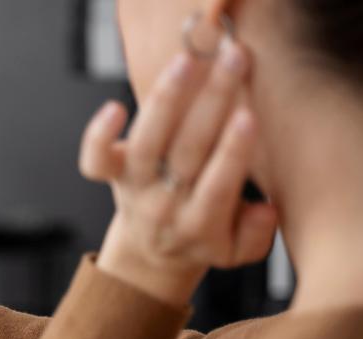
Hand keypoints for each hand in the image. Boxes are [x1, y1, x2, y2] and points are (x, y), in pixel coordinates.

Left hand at [80, 39, 277, 305]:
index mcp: (200, 226)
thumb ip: (256, 234)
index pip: (218, 187)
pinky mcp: (111, 175)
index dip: (232, 153)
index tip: (248, 116)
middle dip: (212, 102)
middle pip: (187, 152)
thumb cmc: (203, 237)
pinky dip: (99, 135)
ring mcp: (134, 188)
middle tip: (232, 61)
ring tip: (185, 62)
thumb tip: (265, 209)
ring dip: (166, 100)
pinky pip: (96, 160)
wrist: (151, 254)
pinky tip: (114, 107)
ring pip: (146, 144)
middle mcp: (163, 206)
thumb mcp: (238, 251)